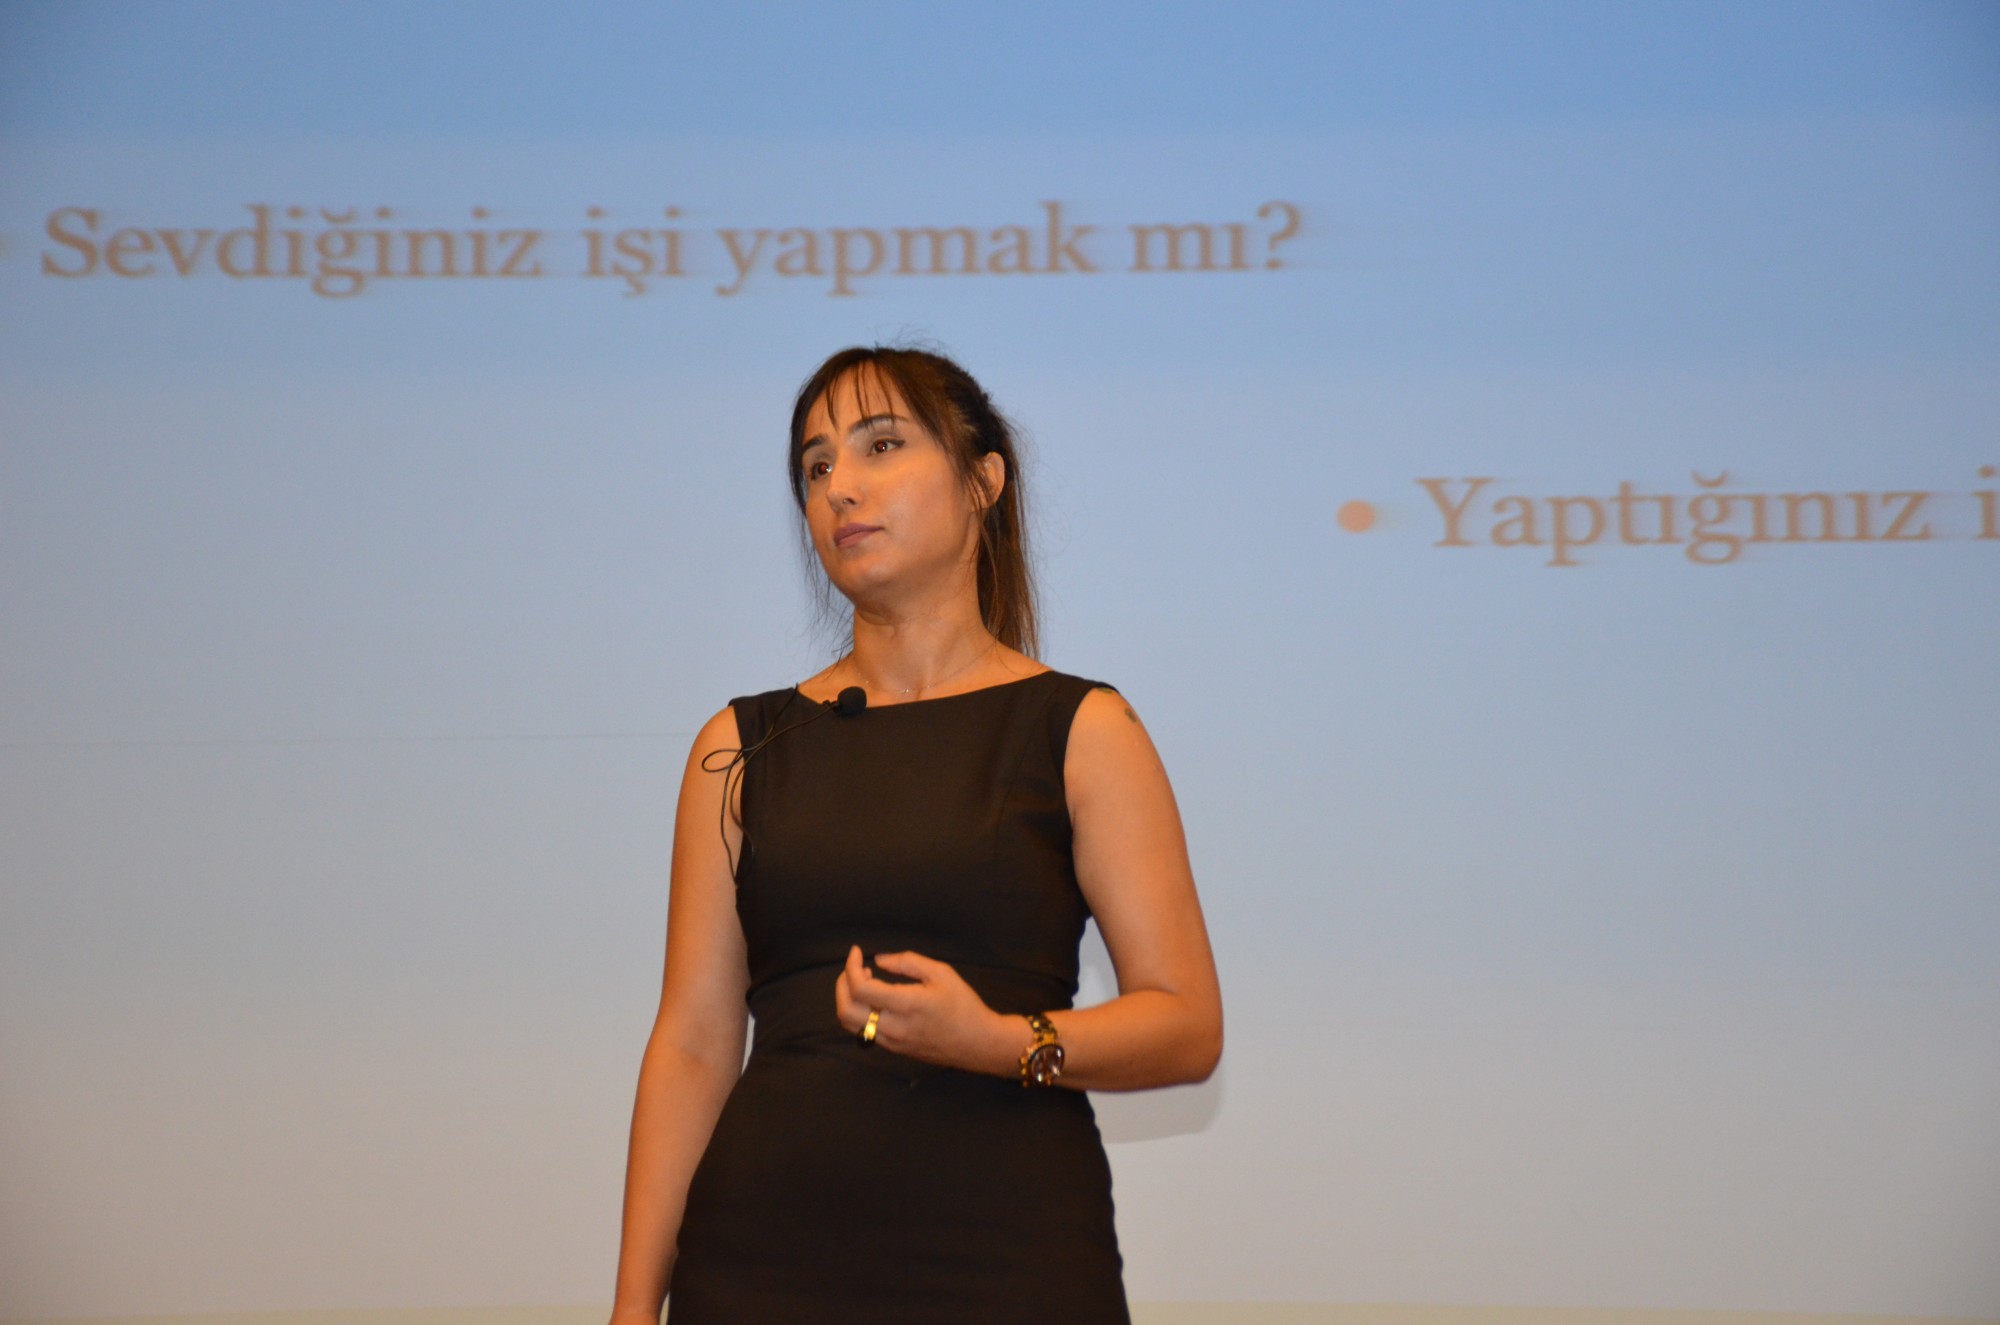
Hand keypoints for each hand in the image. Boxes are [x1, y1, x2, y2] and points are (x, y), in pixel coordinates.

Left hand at [833, 944, 1012, 1074]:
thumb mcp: (942, 973)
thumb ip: (907, 962)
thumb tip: (879, 960)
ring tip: (864, 982)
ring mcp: (892, 1042)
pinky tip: (875, 999)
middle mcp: (893, 1027)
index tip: (857, 952)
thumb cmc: (963, 1005)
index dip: (851, 967)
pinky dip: (860, 1012)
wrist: (978, 1043)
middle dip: (841, 985)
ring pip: (851, 1025)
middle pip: (846, 1011)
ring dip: (848, 1000)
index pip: (860, 989)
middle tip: (853, 968)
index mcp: (906, 1005)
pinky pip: (864, 1032)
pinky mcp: (895, 1050)